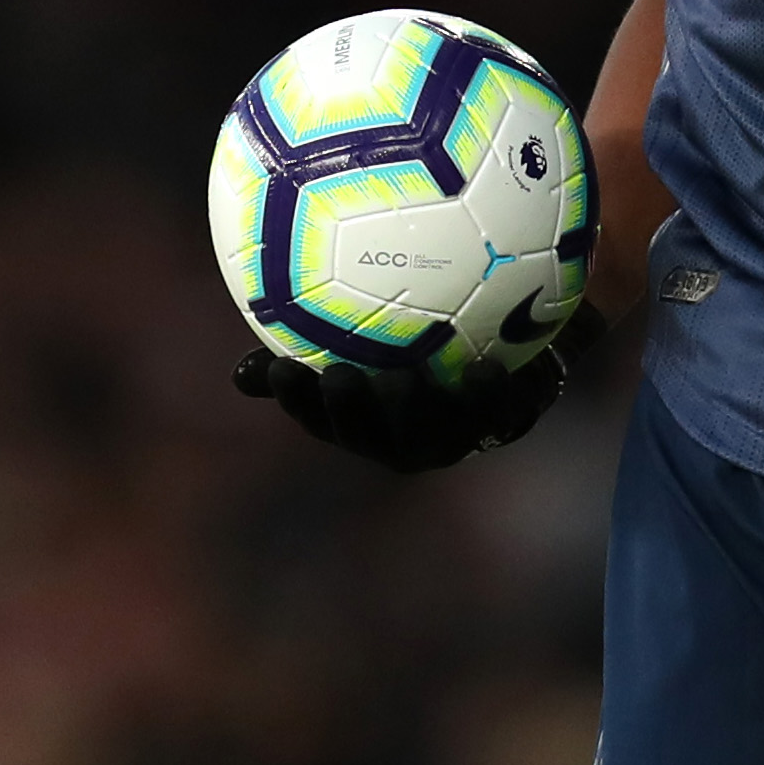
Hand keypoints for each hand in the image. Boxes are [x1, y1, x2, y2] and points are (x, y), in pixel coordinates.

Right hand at [232, 303, 608, 472]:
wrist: (513, 343)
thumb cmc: (422, 335)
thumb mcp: (367, 327)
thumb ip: (311, 328)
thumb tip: (249, 348)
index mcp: (364, 418)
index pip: (319, 415)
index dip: (297, 400)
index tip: (281, 368)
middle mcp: (404, 435)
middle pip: (369, 437)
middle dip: (351, 415)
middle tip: (338, 377)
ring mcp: (455, 435)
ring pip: (430, 435)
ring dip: (414, 412)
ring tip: (401, 379)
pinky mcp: (505, 420)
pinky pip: (497, 414)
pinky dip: (489, 395)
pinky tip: (484, 368)